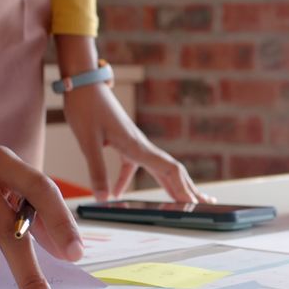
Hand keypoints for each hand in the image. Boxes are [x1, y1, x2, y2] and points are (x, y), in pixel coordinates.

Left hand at [55, 35, 212, 202]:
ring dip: (171, 185)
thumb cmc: (86, 107)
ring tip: (183, 201)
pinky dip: (127, 181)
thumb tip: (103, 198)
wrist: (82, 83)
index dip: (183, 189)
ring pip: (157, 168)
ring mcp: (134, 144)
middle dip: (188, 189)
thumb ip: (97, 170)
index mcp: (138, 146)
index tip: (194, 204)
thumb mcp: (88, 142)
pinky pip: (132, 166)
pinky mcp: (122, 142)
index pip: (169, 170)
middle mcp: (141, 145)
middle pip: (172, 171)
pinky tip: (118, 194)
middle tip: (205, 204)